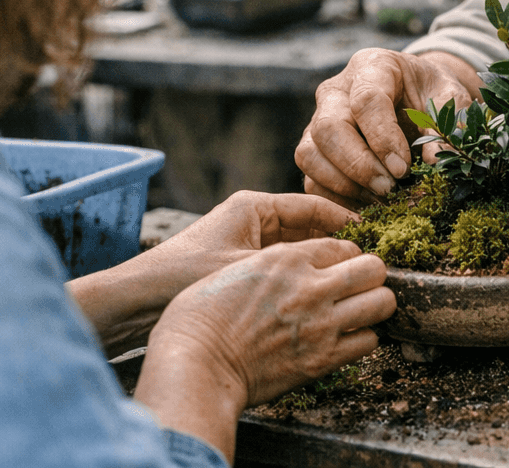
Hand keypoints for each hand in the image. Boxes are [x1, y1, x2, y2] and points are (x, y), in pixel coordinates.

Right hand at [134, 239, 393, 454]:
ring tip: (358, 312)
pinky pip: (369, 342)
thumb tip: (297, 268)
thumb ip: (276, 263)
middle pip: (374, 268)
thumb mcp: (237, 268)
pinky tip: (344, 339)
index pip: (343, 244)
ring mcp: (321, 323)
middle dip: (371, 275)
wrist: (196, 364)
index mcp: (286, 258)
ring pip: (382, 303)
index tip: (338, 267)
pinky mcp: (322, 359)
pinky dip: (362, 339)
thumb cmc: (202, 316)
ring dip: (373, 306)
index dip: (343, 256)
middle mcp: (310, 286)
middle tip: (358, 287)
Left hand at [137, 190, 353, 289]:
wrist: (136, 301)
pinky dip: (299, 280)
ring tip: (352, 281)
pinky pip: (279, 270)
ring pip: (294, 251)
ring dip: (319, 265)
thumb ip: (293, 268)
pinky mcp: (238, 269)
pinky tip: (320, 298)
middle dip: (336, 245)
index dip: (343, 221)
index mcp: (251, 207)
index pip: (310, 207)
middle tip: (371, 261)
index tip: (372, 236)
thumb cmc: (184, 275)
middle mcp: (249, 221)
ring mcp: (244, 245)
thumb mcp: (246, 269)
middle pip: (306, 229)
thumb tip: (343, 273)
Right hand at [297, 48, 475, 204]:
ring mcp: (319, 120)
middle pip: (328, 127)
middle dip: (359, 165)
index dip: (382, 138)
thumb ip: (449, 125)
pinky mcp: (315, 149)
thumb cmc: (430, 94)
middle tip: (389, 189)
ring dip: (343, 184)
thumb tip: (437, 161)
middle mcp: (336, 91)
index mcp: (372, 67)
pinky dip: (335, 200)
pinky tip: (367, 207)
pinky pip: (311, 178)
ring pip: (310, 154)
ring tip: (379, 199)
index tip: (404, 168)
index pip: (366, 100)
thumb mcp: (450, 98)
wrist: (415, 96)